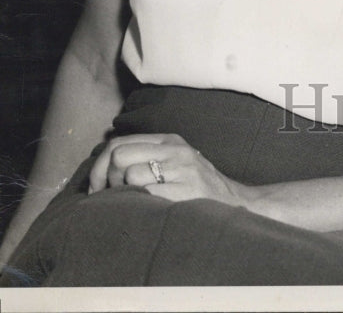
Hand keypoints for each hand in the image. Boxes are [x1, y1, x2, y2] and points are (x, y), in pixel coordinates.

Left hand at [88, 133, 251, 206]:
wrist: (236, 203)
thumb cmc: (199, 189)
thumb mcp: (176, 163)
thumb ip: (148, 158)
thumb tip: (105, 168)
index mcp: (169, 141)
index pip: (119, 143)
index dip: (100, 166)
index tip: (96, 188)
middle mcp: (175, 150)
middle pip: (119, 155)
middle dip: (106, 179)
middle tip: (109, 199)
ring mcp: (182, 168)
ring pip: (130, 174)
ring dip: (122, 195)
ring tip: (129, 206)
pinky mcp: (186, 189)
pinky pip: (146, 193)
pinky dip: (137, 204)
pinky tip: (142, 212)